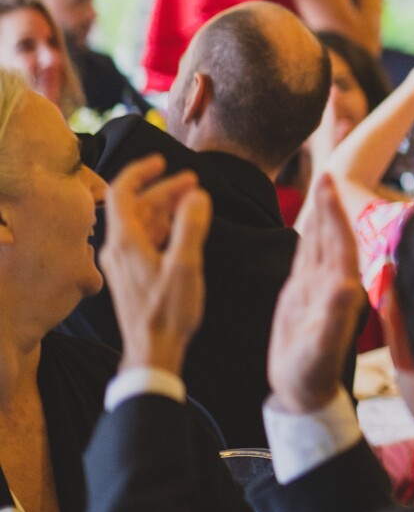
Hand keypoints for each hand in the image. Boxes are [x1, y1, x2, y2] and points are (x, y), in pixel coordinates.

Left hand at [101, 156, 211, 376]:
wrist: (153, 351)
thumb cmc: (167, 312)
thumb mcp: (185, 266)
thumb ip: (190, 227)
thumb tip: (197, 195)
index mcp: (124, 242)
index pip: (122, 193)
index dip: (141, 172)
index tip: (163, 160)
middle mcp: (118, 249)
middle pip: (136, 207)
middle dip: (163, 189)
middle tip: (192, 180)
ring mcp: (124, 263)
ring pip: (141, 223)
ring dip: (165, 207)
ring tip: (192, 199)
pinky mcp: (133, 274)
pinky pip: (144, 239)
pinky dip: (163, 225)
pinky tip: (181, 226)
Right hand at [269, 178, 366, 415]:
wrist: (301, 392)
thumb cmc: (310, 375)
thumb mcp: (320, 348)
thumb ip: (333, 319)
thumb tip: (344, 287)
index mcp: (340, 288)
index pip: (338, 241)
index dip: (334, 212)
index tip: (330, 181)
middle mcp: (334, 281)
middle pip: (333, 232)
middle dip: (331, 202)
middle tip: (330, 170)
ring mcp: (320, 285)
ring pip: (321, 240)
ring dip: (322, 212)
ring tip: (322, 182)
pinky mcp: (305, 292)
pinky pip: (308, 255)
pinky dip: (309, 234)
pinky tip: (310, 220)